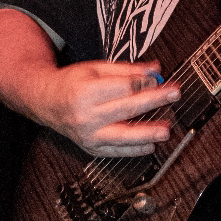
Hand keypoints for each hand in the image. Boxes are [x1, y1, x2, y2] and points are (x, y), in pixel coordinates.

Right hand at [38, 60, 178, 156]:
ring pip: (123, 136)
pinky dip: (134, 150)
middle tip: (174, 95)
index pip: (122, 88)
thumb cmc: (72, 83)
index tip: (160, 80)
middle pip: (126, 108)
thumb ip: (126, 70)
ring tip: (165, 131)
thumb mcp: (96, 69)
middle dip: (153, 101)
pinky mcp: (90, 148)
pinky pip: (116, 152)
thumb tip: (155, 70)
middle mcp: (86, 115)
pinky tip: (150, 146)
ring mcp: (88, 134)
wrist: (46, 102)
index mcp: (86, 91)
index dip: (144, 83)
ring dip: (147, 133)